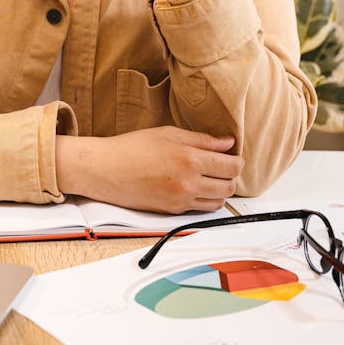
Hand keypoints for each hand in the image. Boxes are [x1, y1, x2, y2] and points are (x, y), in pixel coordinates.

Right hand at [55, 126, 243, 213]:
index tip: (233, 155)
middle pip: (229, 186)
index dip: (237, 160)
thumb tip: (226, 142)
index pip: (231, 166)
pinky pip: (200, 209)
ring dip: (220, 190)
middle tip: (224, 166)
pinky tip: (196, 186)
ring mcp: (181, 199)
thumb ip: (202, 140)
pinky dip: (205, 199)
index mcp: (190, 159)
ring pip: (218, 202)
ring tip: (211, 177)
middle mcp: (188, 182)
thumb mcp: (169, 134)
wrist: (106, 169)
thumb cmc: (132, 148)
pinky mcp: (172, 210)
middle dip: (232, 176)